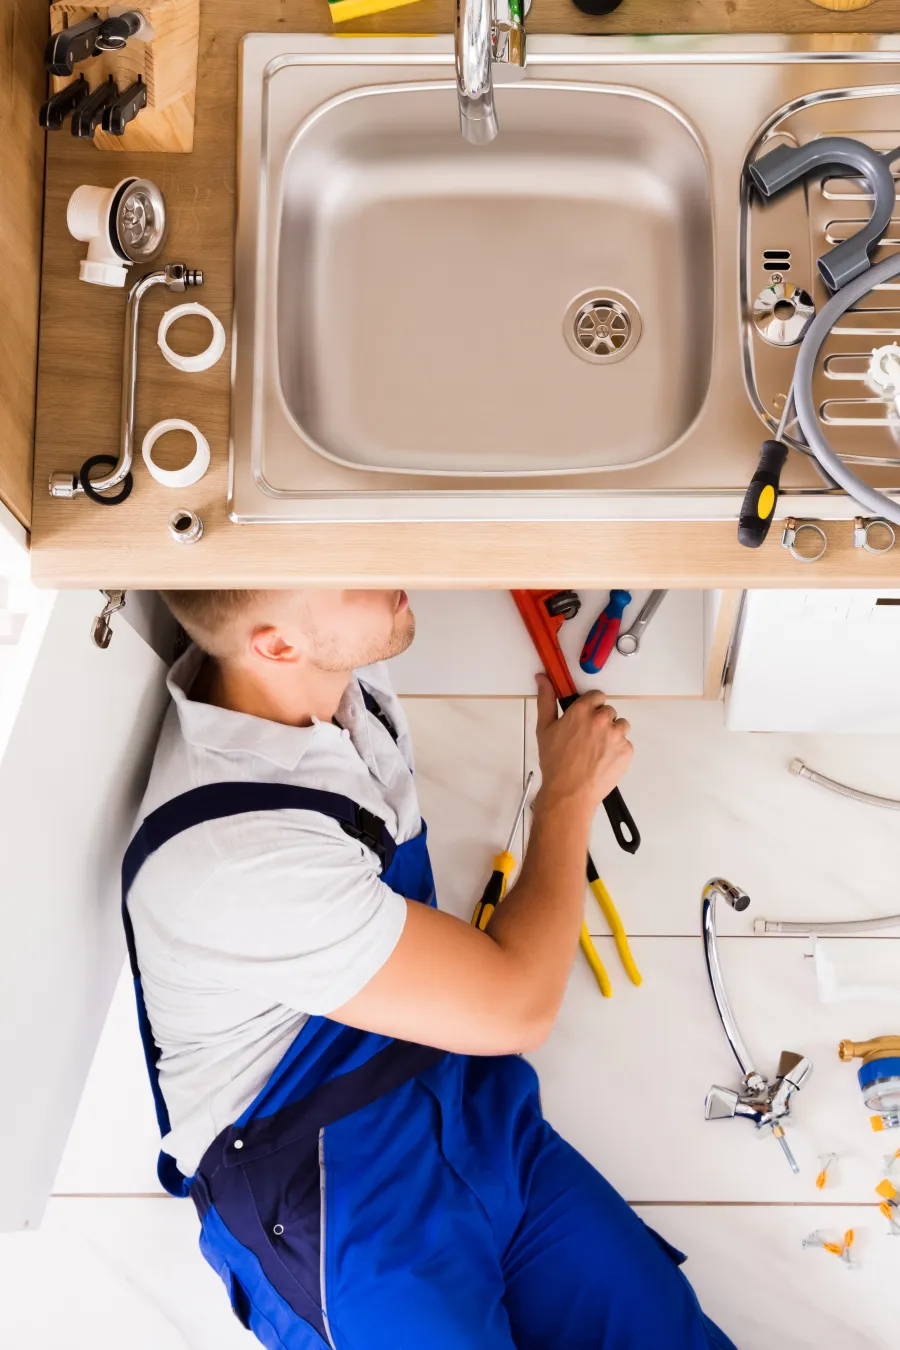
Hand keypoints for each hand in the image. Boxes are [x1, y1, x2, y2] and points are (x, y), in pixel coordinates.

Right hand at [533, 674, 631, 815]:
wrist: (570, 792)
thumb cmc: (556, 764)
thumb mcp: (544, 729)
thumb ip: (546, 700)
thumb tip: (543, 680)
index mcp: (582, 710)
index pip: (597, 695)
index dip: (591, 706)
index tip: (586, 716)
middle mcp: (602, 719)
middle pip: (609, 711)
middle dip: (600, 721)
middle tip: (587, 738)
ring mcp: (616, 735)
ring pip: (620, 726)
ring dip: (611, 734)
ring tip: (596, 750)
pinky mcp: (626, 750)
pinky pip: (625, 743)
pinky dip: (617, 750)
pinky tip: (602, 760)